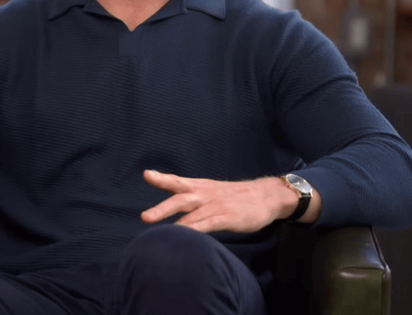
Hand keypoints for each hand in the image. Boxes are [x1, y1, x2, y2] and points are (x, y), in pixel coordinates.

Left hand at [140, 170, 296, 233]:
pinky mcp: (228, 217)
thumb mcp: (213, 191)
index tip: (147, 174)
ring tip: (159, 233)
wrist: (267, 195)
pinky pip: (208, 225)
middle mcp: (206, 195)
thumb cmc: (236, 195)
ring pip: (192, 215)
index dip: (162, 178)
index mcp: (201, 187)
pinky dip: (196, 230)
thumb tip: (172, 205)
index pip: (178, 181)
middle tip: (145, 217)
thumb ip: (194, 196)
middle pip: (180, 199)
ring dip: (175, 224)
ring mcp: (217, 206)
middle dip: (162, 208)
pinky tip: (185, 236)